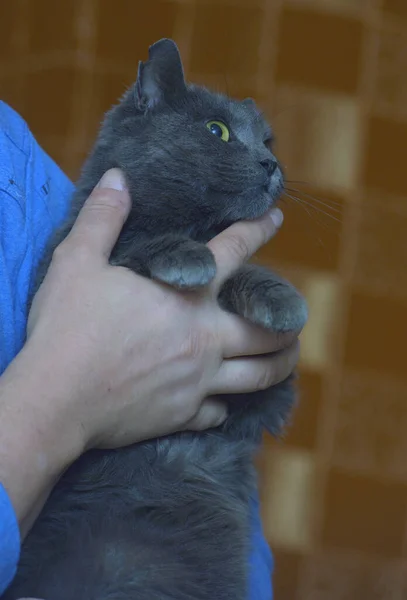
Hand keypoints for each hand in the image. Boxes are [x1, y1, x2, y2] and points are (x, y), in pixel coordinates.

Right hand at [26, 168, 299, 449]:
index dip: (257, 230)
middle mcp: (205, 339)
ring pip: (258, 376)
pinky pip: (218, 412)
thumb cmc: (67, 330)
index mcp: (187, 297)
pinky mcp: (183, 415)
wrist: (56, 400)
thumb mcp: (76, 262)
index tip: (275, 219)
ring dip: (280, 365)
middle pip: (267, 332)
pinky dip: (225, 406)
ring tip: (287, 358)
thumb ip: (103, 218)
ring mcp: (198, 381)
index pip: (233, 252)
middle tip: (295, 321)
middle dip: (288, 324)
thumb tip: (118, 179)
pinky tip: (222, 403)